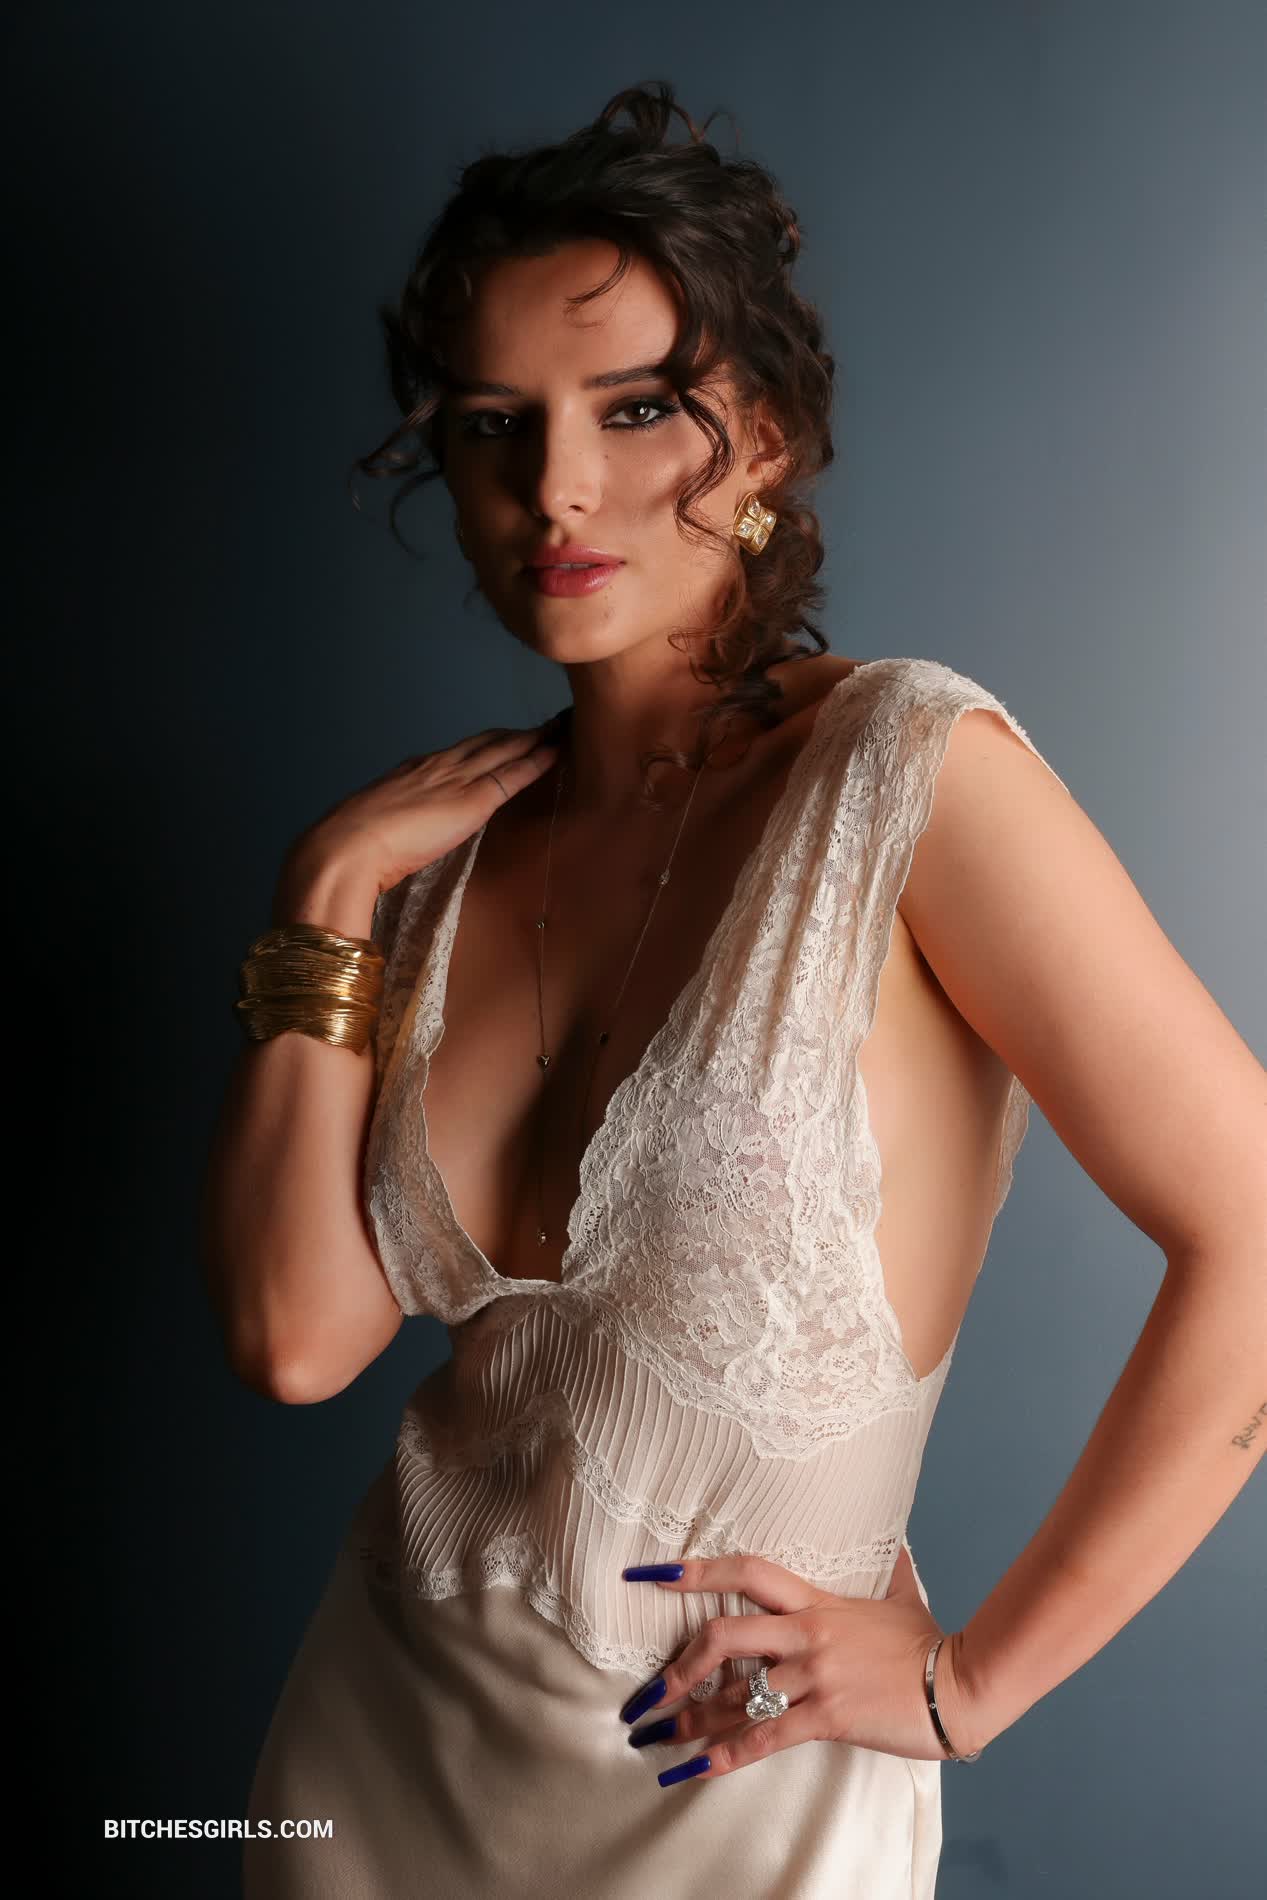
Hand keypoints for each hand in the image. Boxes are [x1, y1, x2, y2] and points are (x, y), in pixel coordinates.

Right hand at [283, 715, 565, 899]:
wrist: (347, 847)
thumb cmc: (351, 848)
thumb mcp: (375, 829)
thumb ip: (395, 828)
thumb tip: (398, 842)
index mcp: (412, 773)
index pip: (458, 754)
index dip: (485, 746)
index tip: (502, 741)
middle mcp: (437, 767)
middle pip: (486, 742)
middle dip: (516, 733)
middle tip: (545, 724)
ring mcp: (456, 779)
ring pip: (504, 749)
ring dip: (535, 738)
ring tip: (560, 728)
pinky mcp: (473, 799)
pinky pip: (514, 774)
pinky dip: (538, 761)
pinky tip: (557, 753)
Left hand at [620, 1547, 977, 1784]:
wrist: (961, 1683)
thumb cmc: (929, 1641)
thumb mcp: (901, 1593)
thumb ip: (886, 1566)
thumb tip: (893, 1543)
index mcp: (816, 1600)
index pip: (746, 1572)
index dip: (696, 1571)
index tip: (650, 1575)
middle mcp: (806, 1634)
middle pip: (722, 1636)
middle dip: (677, 1667)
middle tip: (646, 1692)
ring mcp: (815, 1676)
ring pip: (734, 1695)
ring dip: (689, 1720)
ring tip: (655, 1737)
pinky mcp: (827, 1716)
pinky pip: (764, 1738)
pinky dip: (723, 1756)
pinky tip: (694, 1769)